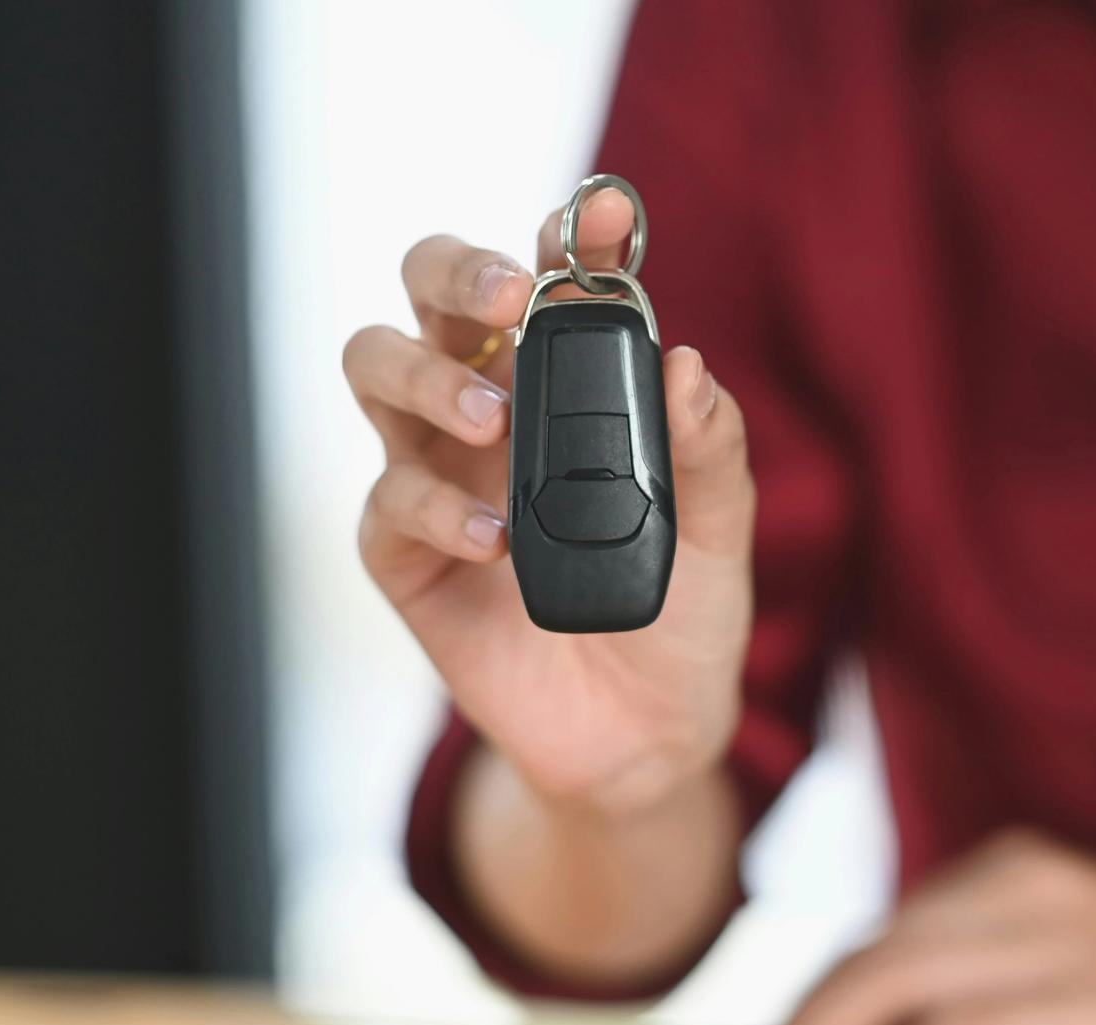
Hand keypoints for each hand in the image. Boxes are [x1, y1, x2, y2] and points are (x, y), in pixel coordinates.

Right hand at [342, 193, 754, 821]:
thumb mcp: (720, 535)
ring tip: (492, 417)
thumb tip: (687, 366)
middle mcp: (490, 413)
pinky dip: (438, 510)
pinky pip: (390, 505)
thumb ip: (710, 452)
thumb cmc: (681, 616)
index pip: (551, 287)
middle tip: (510, 300)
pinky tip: (496, 541)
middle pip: (428, 297)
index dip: (567, 239)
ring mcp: (440, 478)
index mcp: (568, 390)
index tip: (604, 216)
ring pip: (375, 370)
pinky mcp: (408, 558)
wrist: (647, 736)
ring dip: (427, 376)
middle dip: (458, 274)